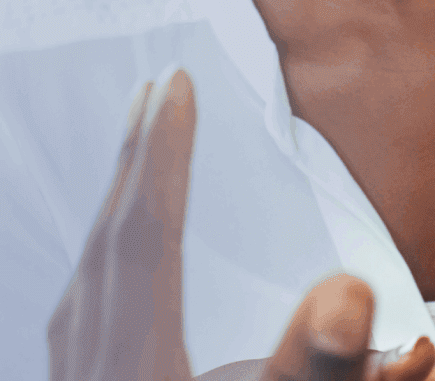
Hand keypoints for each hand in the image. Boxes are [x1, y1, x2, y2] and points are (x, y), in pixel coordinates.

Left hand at [48, 68, 434, 380]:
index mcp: (132, 370)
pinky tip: (109, 297)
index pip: (148, 236)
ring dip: (114, 224)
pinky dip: (101, 290)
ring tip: (136, 173)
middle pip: (107, 255)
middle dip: (136, 169)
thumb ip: (316, 369)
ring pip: (84, 299)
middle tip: (152, 96)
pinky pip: (80, 339)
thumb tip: (354, 289)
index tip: (174, 82)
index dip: (163, 154)